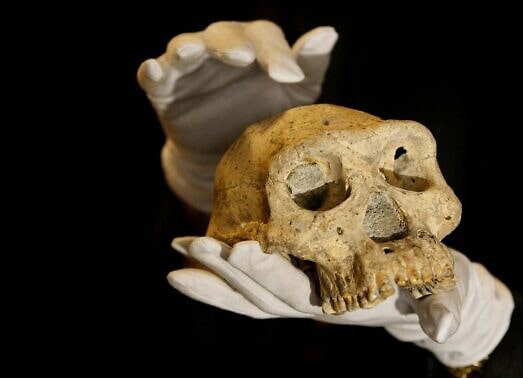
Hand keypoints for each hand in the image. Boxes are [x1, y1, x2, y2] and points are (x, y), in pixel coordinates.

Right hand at [137, 20, 337, 212]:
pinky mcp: (165, 91)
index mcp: (255, 46)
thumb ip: (310, 65)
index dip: (277, 54)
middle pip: (223, 35)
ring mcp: (190, 68)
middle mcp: (220, 49)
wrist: (230, 157)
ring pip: (185, 47)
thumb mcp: (296, 94)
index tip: (290, 77)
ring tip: (191, 53)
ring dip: (187, 49)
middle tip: (244, 58)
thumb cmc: (267, 116)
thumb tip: (329, 32)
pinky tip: (153, 69)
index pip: (265, 37)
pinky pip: (153, 77)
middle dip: (231, 45)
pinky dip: (151, 71)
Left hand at [168, 237, 513, 367]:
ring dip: (213, 275)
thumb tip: (445, 329)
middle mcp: (315, 303)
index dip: (265, 274)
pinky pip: (256, 287)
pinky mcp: (300, 281)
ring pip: (250, 294)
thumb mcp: (447, 293)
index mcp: (342, 303)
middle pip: (261, 294)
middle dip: (226, 270)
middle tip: (188, 244)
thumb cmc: (436, 287)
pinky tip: (197, 262)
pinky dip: (224, 281)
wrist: (425, 295)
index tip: (239, 248)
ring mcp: (303, 294)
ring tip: (177, 252)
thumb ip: (446, 309)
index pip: (295, 294)